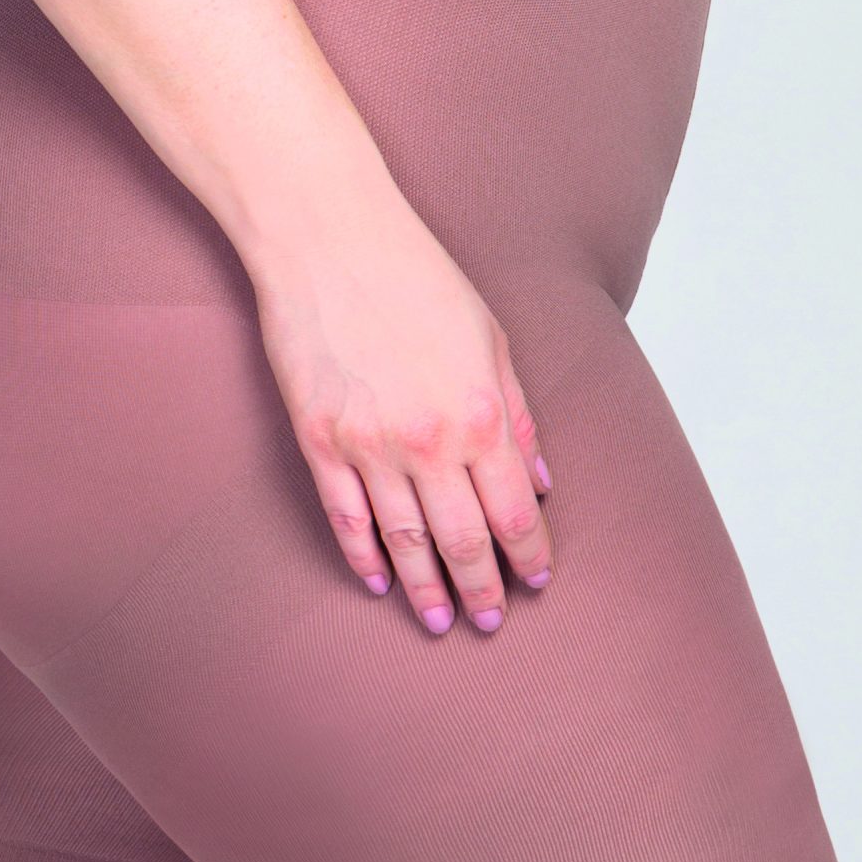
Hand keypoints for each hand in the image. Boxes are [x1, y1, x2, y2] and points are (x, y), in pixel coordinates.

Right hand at [251, 202, 553, 633]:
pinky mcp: (319, 441)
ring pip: (405, 541)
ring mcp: (368, 447)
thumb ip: (520, 414)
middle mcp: (428, 442)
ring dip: (426, 590)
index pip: (515, 511)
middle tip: (490, 622)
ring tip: (441, 622)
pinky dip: (364, 556)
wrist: (328, 239)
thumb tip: (542, 480)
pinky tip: (379, 582)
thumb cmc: (416, 278)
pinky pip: (346, 518)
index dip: (529, 555)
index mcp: (480, 414)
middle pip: (464, 541)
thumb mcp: (491, 338)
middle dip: (483, 588)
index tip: (536, 582)